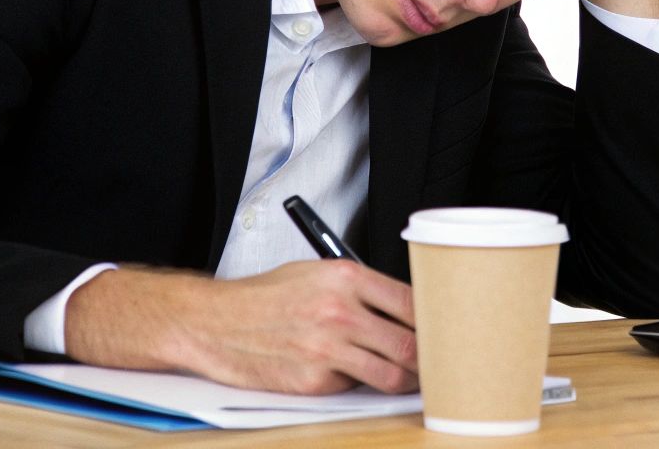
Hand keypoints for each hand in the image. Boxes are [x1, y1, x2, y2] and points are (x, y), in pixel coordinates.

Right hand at [64, 260, 417, 394]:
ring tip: (412, 377)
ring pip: (391, 372)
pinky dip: (361, 385)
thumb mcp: (315, 273)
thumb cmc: (265, 296)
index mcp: (346, 277)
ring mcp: (327, 348)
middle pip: (411, 341)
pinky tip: (358, 376)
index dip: (435, 319)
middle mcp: (340, 311)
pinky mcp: (313, 380)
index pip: (413, 301)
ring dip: (407, 379)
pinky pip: (355, 386)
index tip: (444, 328)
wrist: (214, 323)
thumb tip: (404, 307)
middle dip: (430, 356)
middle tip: (439, 360)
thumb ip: (360, 289)